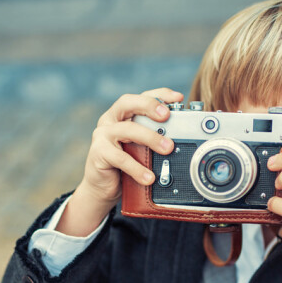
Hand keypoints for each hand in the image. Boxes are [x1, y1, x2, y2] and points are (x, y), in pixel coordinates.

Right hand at [56, 88, 182, 236]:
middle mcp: (110, 120)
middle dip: (149, 106)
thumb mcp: (142, 150)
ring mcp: (102, 135)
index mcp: (123, 115)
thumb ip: (154, 139)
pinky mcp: (98, 153)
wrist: (104, 188)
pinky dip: (137, 168)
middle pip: (128, 103)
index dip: (159, 94)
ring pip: (127, 129)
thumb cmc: (125, 165)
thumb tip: (182, 139)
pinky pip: (120, 158)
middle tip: (167, 116)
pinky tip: (149, 177)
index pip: (141, 97)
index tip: (178, 98)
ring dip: (150, 137)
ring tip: (168, 148)